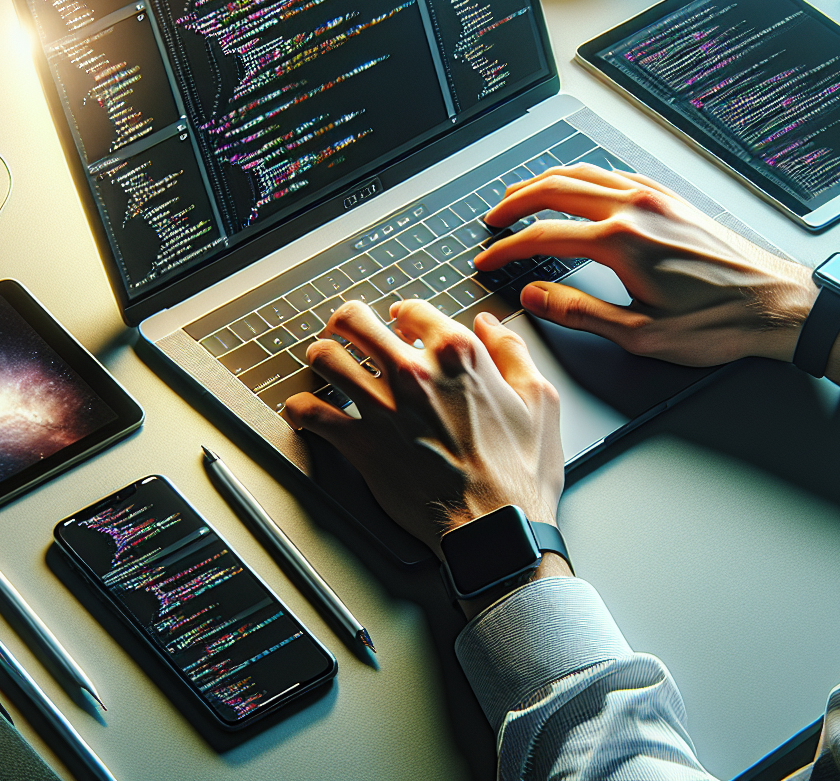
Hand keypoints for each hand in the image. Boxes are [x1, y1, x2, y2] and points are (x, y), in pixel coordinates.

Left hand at [283, 300, 565, 561]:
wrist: (496, 529)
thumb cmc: (520, 473)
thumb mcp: (539, 400)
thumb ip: (512, 352)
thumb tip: (491, 325)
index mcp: (457, 355)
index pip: (411, 309)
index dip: (403, 313)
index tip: (399, 321)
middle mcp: (414, 374)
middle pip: (355, 322)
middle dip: (347, 320)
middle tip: (346, 327)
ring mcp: (383, 408)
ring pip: (326, 358)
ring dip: (321, 355)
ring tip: (324, 360)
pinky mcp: (361, 445)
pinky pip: (311, 413)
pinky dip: (300, 409)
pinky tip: (304, 409)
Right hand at [473, 163, 839, 376]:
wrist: (779, 304)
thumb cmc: (719, 322)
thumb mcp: (642, 335)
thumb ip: (579, 312)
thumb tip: (535, 296)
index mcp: (622, 242)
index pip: (544, 236)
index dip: (507, 249)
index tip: (488, 260)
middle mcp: (636, 208)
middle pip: (556, 188)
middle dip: (516, 201)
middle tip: (494, 219)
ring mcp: (656, 198)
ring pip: (584, 173)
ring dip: (545, 182)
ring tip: (522, 197)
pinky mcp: (672, 199)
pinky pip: (615, 174)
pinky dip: (583, 177)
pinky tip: (577, 189)